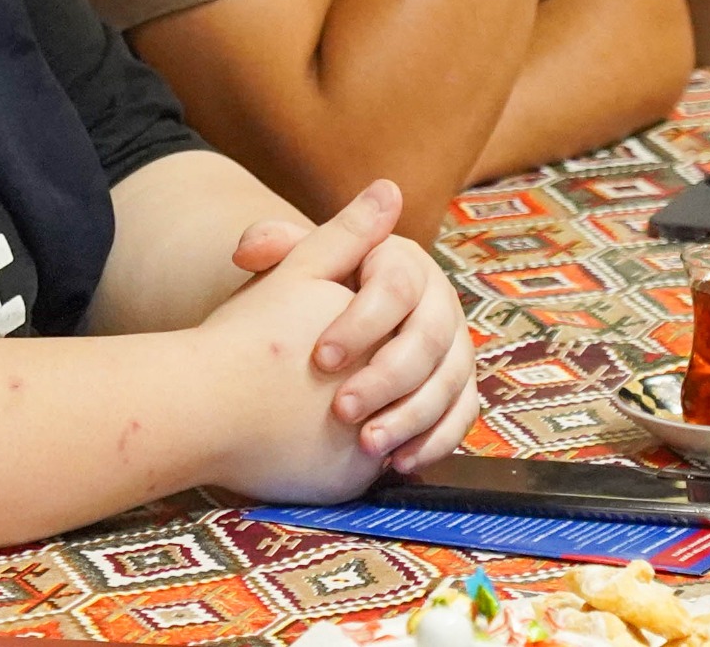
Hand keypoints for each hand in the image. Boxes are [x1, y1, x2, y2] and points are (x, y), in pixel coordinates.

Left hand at [231, 182, 479, 472]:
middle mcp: (439, 301)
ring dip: (411, 417)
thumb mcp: (293, 267)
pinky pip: (462, 415)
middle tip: (342, 410)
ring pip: (449, 381)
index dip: (360, 324)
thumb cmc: (307, 296)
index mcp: (403, 262)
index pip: (394, 288)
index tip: (320, 358)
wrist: (335, 333)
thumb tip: (248, 248)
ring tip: (367, 444)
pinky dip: (435, 440)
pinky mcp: (461, 387)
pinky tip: (399, 462)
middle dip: (386, 378)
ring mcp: (456, 346)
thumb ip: (271, 250)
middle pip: (428, 339)